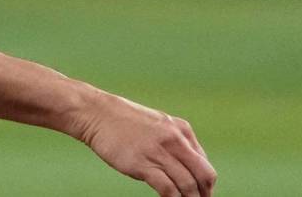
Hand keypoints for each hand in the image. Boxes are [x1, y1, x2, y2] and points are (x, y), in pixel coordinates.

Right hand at [70, 91, 216, 196]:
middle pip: (203, 175)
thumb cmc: (123, 121)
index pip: (204, 163)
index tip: (201, 194)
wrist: (95, 113)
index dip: (205, 184)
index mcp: (181, 130)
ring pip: (188, 184)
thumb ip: (174, 142)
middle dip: (204, 194)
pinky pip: (168, 188)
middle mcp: (174, 140)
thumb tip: (188, 168)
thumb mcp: (157, 125)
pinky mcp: (141, 163)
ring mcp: (158, 151)